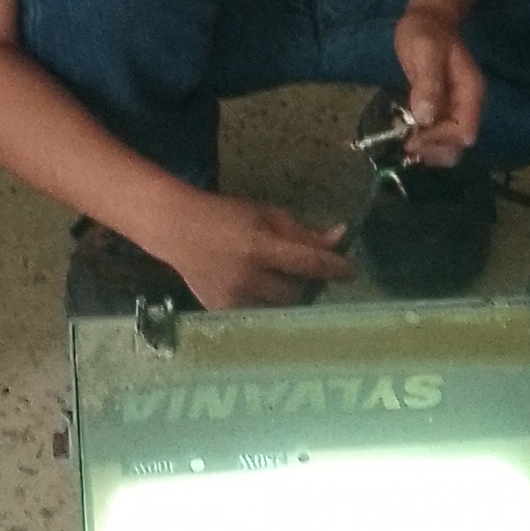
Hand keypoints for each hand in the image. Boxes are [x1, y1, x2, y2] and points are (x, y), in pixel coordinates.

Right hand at [157, 189, 352, 312]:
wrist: (178, 230)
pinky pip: (260, 315)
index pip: (308, 263)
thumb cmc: (226, 217)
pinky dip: (268, 304)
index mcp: (259, 247)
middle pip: (298, 291)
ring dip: (289, 295)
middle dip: (307, 281)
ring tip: (279, 279)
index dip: (335, 268)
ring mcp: (233, 299)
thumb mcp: (267, 215)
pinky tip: (260, 289)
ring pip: (281, 308)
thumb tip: (340, 238)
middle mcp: (247, 278)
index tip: (351, 272)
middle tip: (303, 270)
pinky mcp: (222, 312)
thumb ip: (303, 232)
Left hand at [393, 4, 485, 164]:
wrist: (429, 20)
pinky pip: (439, 136)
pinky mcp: (444, 111)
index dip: (439, 139)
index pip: (464, 131)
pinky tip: (406, 133)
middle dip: (434, 150)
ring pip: (450, 146)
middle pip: (459, 145)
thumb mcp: (425, 51)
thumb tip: (426, 118)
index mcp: (470, 92)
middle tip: (406, 144)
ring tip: (404, 141)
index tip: (411, 137)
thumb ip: (428, 83)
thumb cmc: (426, 32)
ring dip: (428, 150)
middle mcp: (468, 106)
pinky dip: (424, 141)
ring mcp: (456, 110)